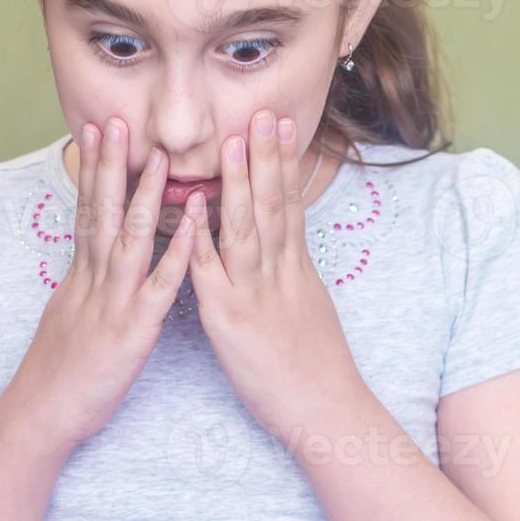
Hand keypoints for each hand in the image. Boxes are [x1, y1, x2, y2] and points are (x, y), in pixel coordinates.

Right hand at [4, 116, 197, 448]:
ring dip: (142, 196)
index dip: (92, 172)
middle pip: (100, 213)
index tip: (96, 133)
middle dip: (110, 166)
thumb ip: (83, 290)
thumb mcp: (65, 322)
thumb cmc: (57, 377)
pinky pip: (157, 287)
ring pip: (127, 240)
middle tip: (116, 120)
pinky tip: (192, 227)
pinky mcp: (131, 333)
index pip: (85, 213)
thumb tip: (88, 266)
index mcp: (79, 280)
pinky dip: (176, 254)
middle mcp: (92, 283)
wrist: (41, 416)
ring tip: (157, 156)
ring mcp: (111, 305)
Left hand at [187, 110, 366, 438]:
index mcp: (296, 271)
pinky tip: (195, 209)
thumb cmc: (315, 372)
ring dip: (239, 182)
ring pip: (247, 227)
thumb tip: (290, 258)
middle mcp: (278, 274)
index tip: (281, 127)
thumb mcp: (310, 313)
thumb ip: (295, 282)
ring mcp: (254, 294)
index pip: (291, 206)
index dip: (285, 164)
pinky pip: (212, 273)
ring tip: (233, 141)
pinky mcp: (230, 320)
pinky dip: (203, 239)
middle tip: (261, 111)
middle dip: (266, 156)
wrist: (324, 409)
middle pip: (273, 205)